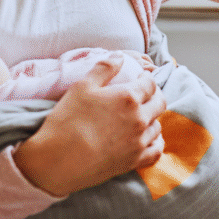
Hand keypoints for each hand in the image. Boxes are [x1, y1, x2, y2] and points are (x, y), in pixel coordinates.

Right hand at [13, 53, 165, 195]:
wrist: (58, 161)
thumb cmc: (67, 120)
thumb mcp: (82, 86)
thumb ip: (104, 69)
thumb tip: (120, 56)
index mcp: (128, 97)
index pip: (150, 83)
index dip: (146, 78)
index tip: (140, 78)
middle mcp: (139, 119)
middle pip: (159, 102)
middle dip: (154, 95)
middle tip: (143, 94)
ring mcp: (138, 142)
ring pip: (157, 126)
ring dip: (152, 118)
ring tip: (141, 116)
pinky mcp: (134, 161)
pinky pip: (156, 150)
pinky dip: (155, 142)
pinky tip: (147, 139)